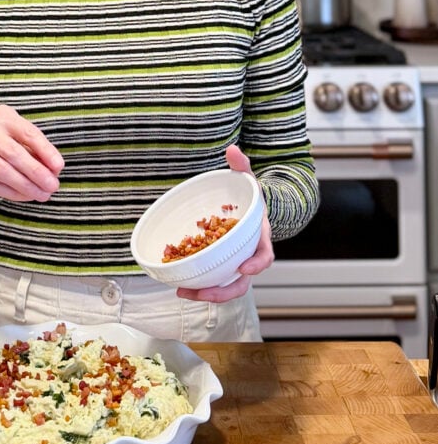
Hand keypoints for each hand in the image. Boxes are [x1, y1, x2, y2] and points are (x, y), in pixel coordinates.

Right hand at [0, 105, 64, 201]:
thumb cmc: (9, 144)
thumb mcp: (23, 140)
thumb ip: (38, 152)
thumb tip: (55, 170)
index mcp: (3, 116)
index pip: (27, 133)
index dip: (45, 150)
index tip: (59, 167)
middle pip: (13, 153)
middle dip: (36, 172)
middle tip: (53, 186)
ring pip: (1, 170)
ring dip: (25, 186)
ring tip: (42, 195)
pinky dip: (12, 193)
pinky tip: (26, 196)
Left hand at [176, 144, 273, 302]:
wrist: (250, 212)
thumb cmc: (250, 199)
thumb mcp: (248, 180)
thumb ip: (242, 166)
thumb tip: (233, 148)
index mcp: (261, 239)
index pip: (265, 256)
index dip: (257, 265)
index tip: (245, 269)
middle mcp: (249, 257)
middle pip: (242, 283)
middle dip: (223, 293)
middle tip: (203, 294)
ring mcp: (235, 265)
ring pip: (225, 288)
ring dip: (206, 295)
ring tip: (183, 293)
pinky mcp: (222, 268)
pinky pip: (213, 281)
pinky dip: (199, 286)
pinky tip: (180, 286)